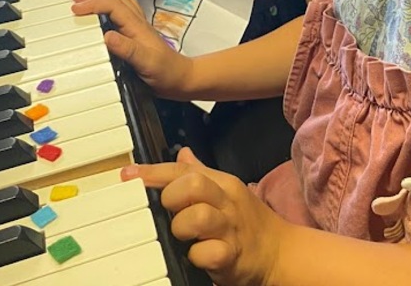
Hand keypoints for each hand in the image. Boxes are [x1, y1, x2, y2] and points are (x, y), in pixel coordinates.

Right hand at [70, 0, 191, 96]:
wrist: (181, 79)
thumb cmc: (166, 72)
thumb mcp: (146, 63)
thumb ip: (127, 49)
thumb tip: (107, 36)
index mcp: (137, 27)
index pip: (114, 6)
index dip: (94, 4)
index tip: (75, 9)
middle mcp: (138, 23)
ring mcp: (139, 27)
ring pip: (121, 1)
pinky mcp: (138, 34)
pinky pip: (123, 11)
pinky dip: (110, 4)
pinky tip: (104, 10)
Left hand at [121, 148, 286, 285]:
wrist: (280, 253)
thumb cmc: (248, 223)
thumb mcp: (228, 192)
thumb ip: (202, 173)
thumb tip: (183, 154)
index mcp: (224, 184)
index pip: (185, 169)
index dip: (153, 171)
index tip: (129, 175)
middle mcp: (227, 202)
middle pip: (192, 184)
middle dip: (171, 197)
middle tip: (170, 210)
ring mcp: (230, 229)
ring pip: (196, 217)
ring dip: (181, 228)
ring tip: (184, 235)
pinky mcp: (232, 257)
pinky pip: (204, 253)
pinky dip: (195, 256)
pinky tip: (198, 256)